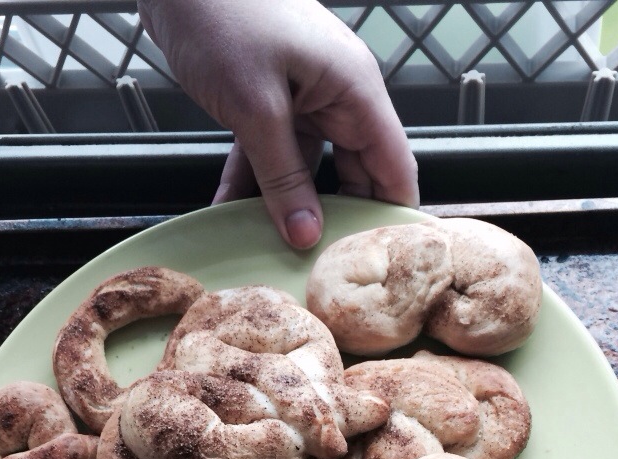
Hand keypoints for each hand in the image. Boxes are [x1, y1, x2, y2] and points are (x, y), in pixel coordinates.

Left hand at [137, 0, 418, 247]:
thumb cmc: (223, 15)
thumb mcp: (256, 108)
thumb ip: (284, 176)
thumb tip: (306, 235)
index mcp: (355, 91)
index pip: (394, 167)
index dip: (394, 218)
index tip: (385, 266)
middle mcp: (336, 96)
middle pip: (354, 175)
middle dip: (339, 223)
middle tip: (324, 274)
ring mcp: (301, 99)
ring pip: (307, 170)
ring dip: (288, 208)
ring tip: (277, 253)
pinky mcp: (267, 100)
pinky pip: (269, 154)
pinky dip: (252, 183)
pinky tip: (231, 214)